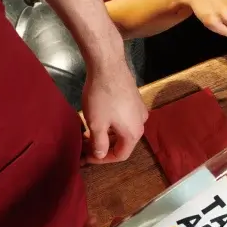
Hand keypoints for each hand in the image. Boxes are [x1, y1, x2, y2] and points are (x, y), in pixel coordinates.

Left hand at [81, 44, 147, 163]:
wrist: (109, 67)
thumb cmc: (102, 96)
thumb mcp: (96, 124)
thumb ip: (99, 144)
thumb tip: (100, 155)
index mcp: (133, 133)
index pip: (120, 155)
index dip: (103, 159)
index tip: (87, 157)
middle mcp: (141, 124)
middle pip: (123, 143)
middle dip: (104, 146)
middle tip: (85, 145)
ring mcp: (140, 111)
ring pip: (123, 130)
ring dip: (107, 134)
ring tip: (90, 132)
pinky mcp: (135, 100)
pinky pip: (125, 118)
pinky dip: (112, 123)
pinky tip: (100, 117)